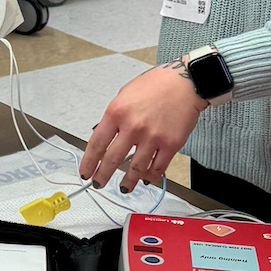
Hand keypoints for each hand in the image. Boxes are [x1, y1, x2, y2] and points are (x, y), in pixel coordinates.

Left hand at [80, 62, 207, 192]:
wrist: (184, 82)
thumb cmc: (155, 85)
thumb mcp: (124, 95)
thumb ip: (114, 117)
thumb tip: (105, 138)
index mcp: (117, 112)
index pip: (96, 144)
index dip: (88, 162)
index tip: (86, 172)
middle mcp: (132, 126)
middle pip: (112, 160)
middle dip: (103, 176)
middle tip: (99, 184)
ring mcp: (152, 137)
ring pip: (135, 169)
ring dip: (127, 182)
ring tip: (123, 188)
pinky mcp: (170, 144)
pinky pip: (157, 168)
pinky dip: (150, 176)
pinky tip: (146, 178)